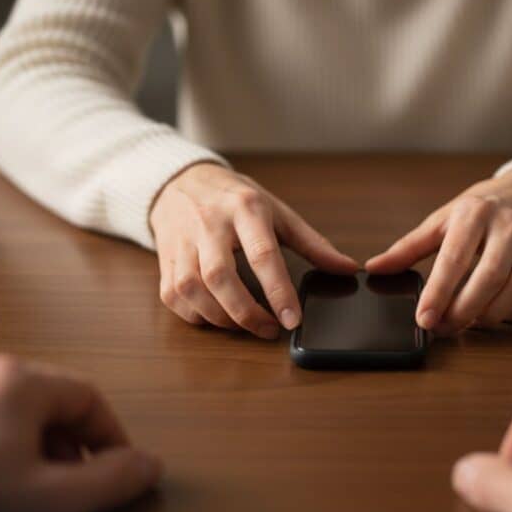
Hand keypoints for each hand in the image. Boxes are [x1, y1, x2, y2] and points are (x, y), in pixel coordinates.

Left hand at [0, 354, 160, 511]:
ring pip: (2, 414)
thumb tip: (148, 466)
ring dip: (27, 449)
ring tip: (25, 492)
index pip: (89, 396)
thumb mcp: (51, 501)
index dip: (112, 436)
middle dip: (69, 446)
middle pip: (46, 402)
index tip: (119, 467)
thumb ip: (111, 481)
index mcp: (16, 382)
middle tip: (73, 486)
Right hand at [150, 163, 358, 338]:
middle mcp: (209, 224)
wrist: (181, 181)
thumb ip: (312, 243)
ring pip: (193, 289)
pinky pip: (173, 296)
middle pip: (221, 277)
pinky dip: (195, 316)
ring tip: (246, 325)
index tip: (293, 319)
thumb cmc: (235, 199)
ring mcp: (182, 241)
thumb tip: (347, 269)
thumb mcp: (277, 211)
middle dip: (246, 313)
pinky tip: (216, 317)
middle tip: (270, 330)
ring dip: (220, 317)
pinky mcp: (164, 258)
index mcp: (245, 209)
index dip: (279, 291)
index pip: (263, 254)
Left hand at [366, 169, 511, 334]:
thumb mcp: (446, 217)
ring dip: (492, 314)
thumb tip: (374, 268)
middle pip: (488, 277)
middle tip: (444, 328)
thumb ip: (410, 246)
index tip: (424, 318)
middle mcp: (508, 227)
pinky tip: (499, 315)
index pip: (454, 258)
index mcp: (475, 213)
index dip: (438, 292)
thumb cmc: (487, 207)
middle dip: (464, 310)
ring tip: (470, 323)